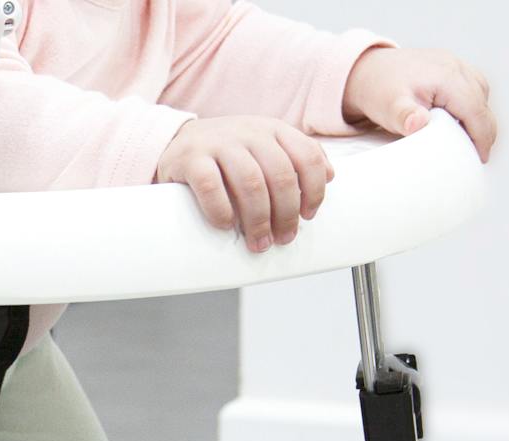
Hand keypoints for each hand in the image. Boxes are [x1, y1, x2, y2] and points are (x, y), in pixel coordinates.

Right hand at [155, 116, 332, 252]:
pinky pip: (211, 187)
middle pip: (280, 175)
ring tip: (258, 242)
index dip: (314, 190)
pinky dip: (221, 212)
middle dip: (286, 214)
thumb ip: (296, 156)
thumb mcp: (265, 146)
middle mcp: (249, 132)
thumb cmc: (226, 153)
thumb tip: (331, 176)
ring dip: (258, 220)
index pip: (307, 157)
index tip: (308, 216)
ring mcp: (219, 143)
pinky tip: (225, 226)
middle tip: (282, 238)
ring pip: (250, 184)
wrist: (177, 142)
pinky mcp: (191, 159)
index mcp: (272, 129)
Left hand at [343, 47, 497, 162]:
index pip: (476, 110)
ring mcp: (456, 64)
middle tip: (476, 156)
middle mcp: (456, 67)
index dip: (482, 136)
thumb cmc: (379, 91)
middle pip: (482, 103)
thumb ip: (404, 116)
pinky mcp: (452, 66)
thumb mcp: (388, 107)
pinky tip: (462, 123)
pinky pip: (473, 87)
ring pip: (481, 94)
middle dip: (484, 131)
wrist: (368, 70)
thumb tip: (419, 123)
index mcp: (447, 77)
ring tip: (470, 142)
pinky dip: (473, 106)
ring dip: (480, 118)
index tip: (480, 158)